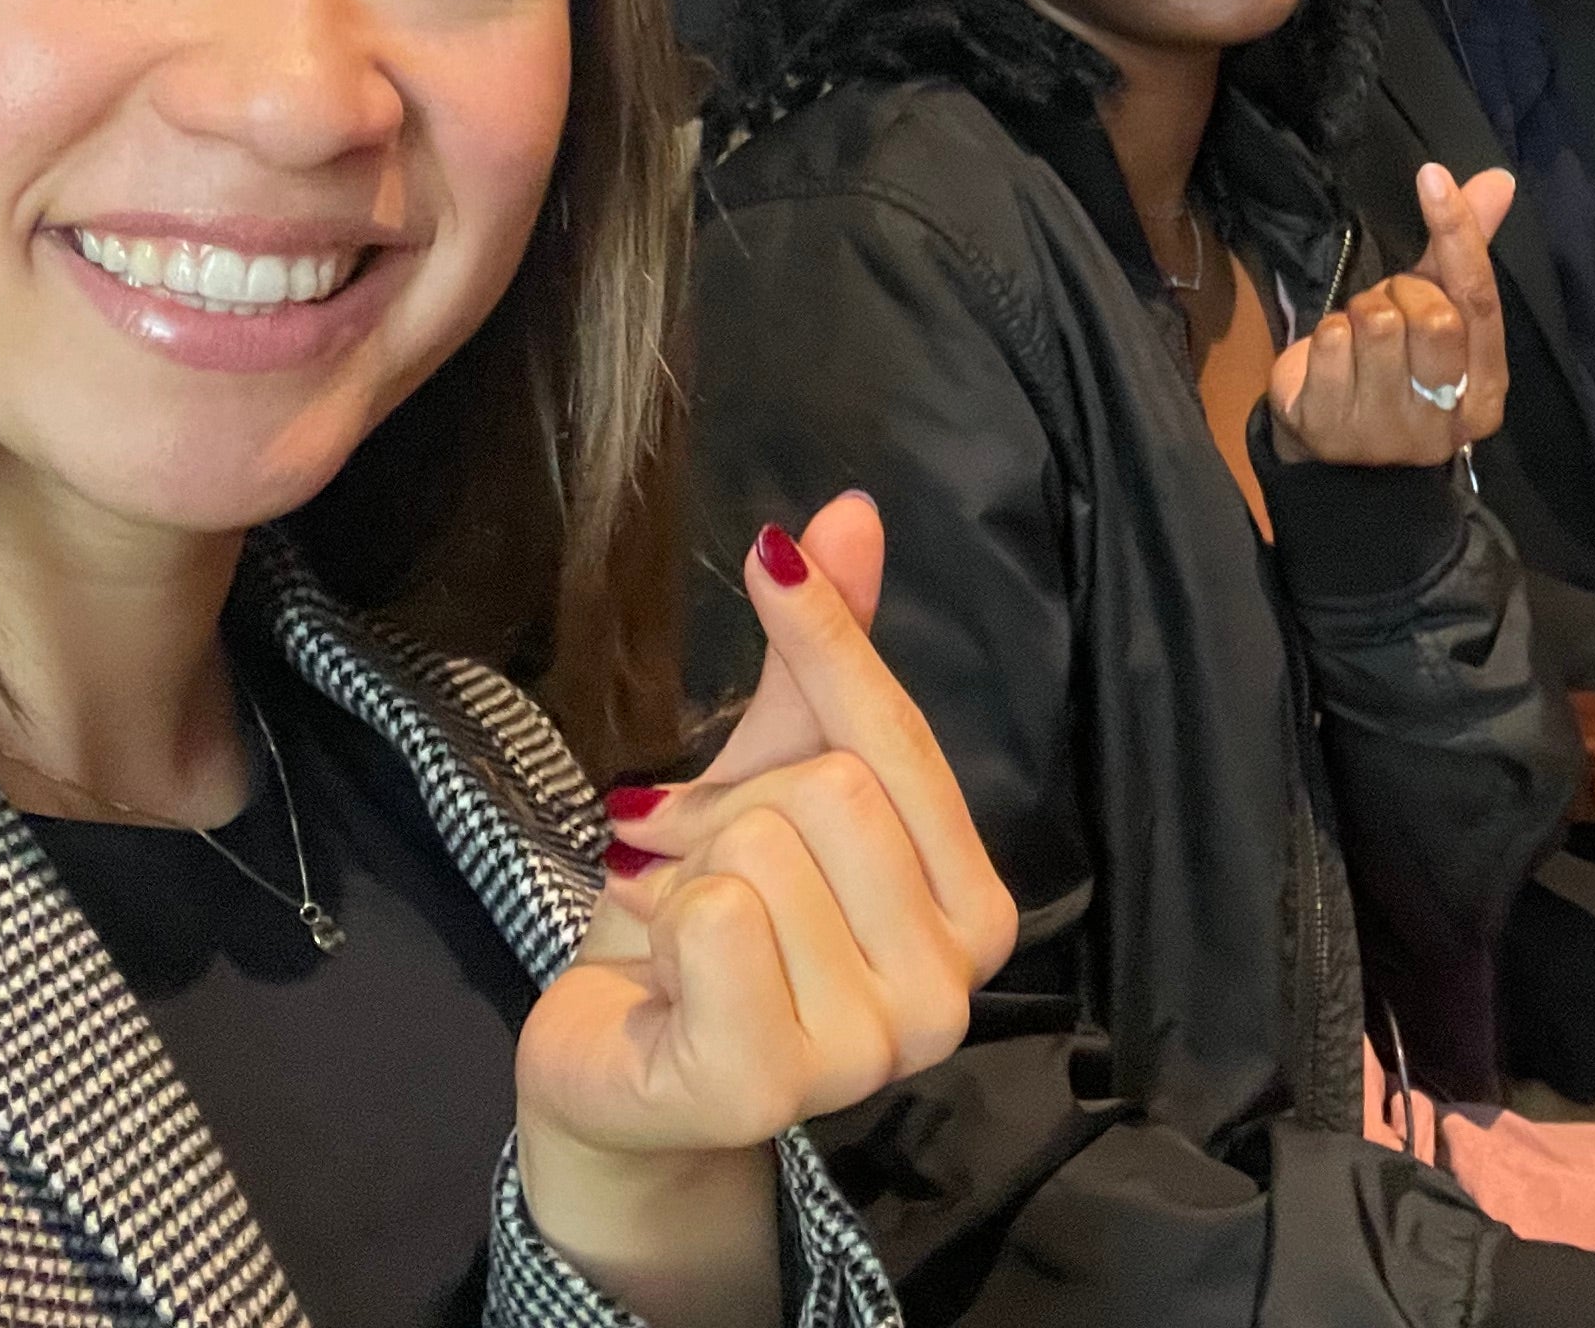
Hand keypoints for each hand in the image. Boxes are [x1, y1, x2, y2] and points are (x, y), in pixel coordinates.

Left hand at [519, 495, 1018, 1319]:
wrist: (618, 1070)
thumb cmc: (710, 925)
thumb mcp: (770, 774)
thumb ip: (826, 659)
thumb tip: (849, 509)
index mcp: (976, 908)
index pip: (899, 736)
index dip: (827, 638)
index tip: (769, 561)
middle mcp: (952, 989)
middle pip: (830, 788)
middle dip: (728, 804)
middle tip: (687, 855)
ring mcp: (869, 1049)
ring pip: (764, 851)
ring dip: (683, 870)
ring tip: (671, 916)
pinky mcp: (772, 1084)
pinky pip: (716, 920)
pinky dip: (659, 924)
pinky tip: (661, 974)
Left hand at [1266, 161, 1512, 465]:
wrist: (1334, 450)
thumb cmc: (1396, 369)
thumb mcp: (1436, 312)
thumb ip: (1464, 251)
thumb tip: (1500, 179)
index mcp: (1485, 392)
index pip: (1480, 301)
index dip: (1458, 234)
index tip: (1433, 177)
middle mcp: (1444, 420)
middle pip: (1432, 315)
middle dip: (1402, 293)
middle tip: (1388, 310)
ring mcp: (1386, 431)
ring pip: (1377, 323)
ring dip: (1359, 313)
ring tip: (1359, 338)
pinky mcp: (1329, 428)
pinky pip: (1329, 342)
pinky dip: (1325, 335)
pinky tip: (1332, 360)